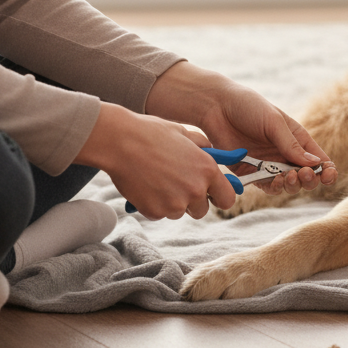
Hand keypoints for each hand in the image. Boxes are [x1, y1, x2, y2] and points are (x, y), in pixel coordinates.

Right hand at [73, 104, 236, 218]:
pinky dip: (154, 204)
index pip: (227, 198)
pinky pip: (159, 214)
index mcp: (207, 170)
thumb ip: (203, 146)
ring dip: (171, 202)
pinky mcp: (155, 211)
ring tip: (157, 180)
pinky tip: (146, 185)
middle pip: (202, 210)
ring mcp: (175, 204)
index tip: (212, 194)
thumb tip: (212, 152)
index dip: (219, 197)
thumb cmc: (152, 133)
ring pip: (179, 212)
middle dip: (192, 201)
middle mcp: (195, 190)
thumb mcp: (185, 133)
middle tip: (177, 185)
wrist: (120, 142)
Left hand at [145, 62, 337, 196]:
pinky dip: (275, 188)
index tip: (328, 174)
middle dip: (309, 179)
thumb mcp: (274, 122)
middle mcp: (285, 153)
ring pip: (288, 184)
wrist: (216, 108)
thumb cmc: (248, 107)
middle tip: (304, 174)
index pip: (318, 158)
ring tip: (289, 177)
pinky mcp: (252, 173)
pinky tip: (276, 181)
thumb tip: (315, 163)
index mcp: (296, 138)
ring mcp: (269, 165)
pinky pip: (268, 186)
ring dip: (293, 185)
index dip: (326, 169)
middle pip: (306, 175)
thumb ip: (291, 145)